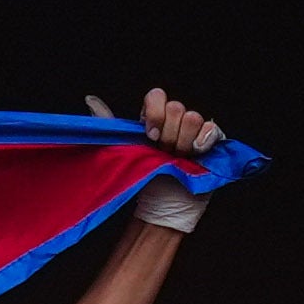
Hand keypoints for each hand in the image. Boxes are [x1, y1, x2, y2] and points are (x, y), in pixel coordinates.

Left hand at [90, 86, 230, 213]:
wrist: (162, 207)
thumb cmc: (144, 179)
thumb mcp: (122, 149)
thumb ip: (109, 125)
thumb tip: (91, 100)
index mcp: (155, 117)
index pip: (157, 95)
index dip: (155, 114)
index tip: (150, 137)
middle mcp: (176, 120)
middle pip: (176, 107)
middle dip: (169, 135)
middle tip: (164, 153)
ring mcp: (195, 131)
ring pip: (193, 118)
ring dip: (183, 142)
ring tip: (179, 159)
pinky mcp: (213, 142)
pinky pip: (212, 129)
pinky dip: (203, 142)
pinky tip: (195, 156)